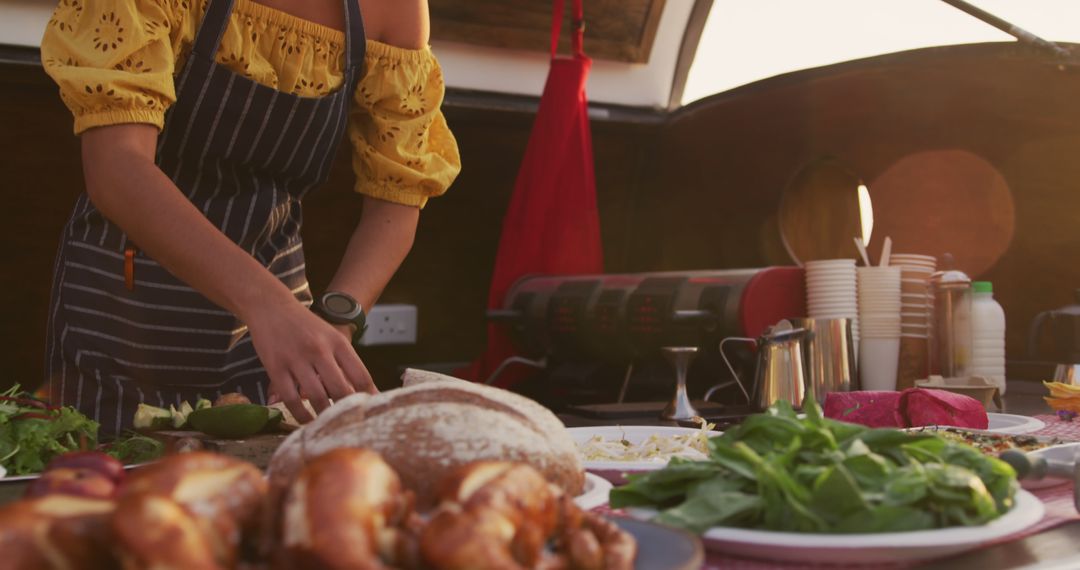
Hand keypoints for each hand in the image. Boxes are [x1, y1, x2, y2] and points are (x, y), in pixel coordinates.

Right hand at [246, 300, 376, 422]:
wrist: (272, 307)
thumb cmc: (306, 326)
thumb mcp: (331, 337)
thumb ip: (346, 362)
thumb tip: (367, 391)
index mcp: (337, 343)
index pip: (360, 375)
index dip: (369, 396)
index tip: (372, 411)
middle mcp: (319, 350)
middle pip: (340, 389)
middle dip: (346, 410)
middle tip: (349, 425)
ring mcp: (296, 358)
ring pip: (316, 396)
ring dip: (323, 415)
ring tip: (328, 426)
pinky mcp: (275, 367)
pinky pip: (290, 397)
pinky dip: (300, 413)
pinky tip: (306, 421)